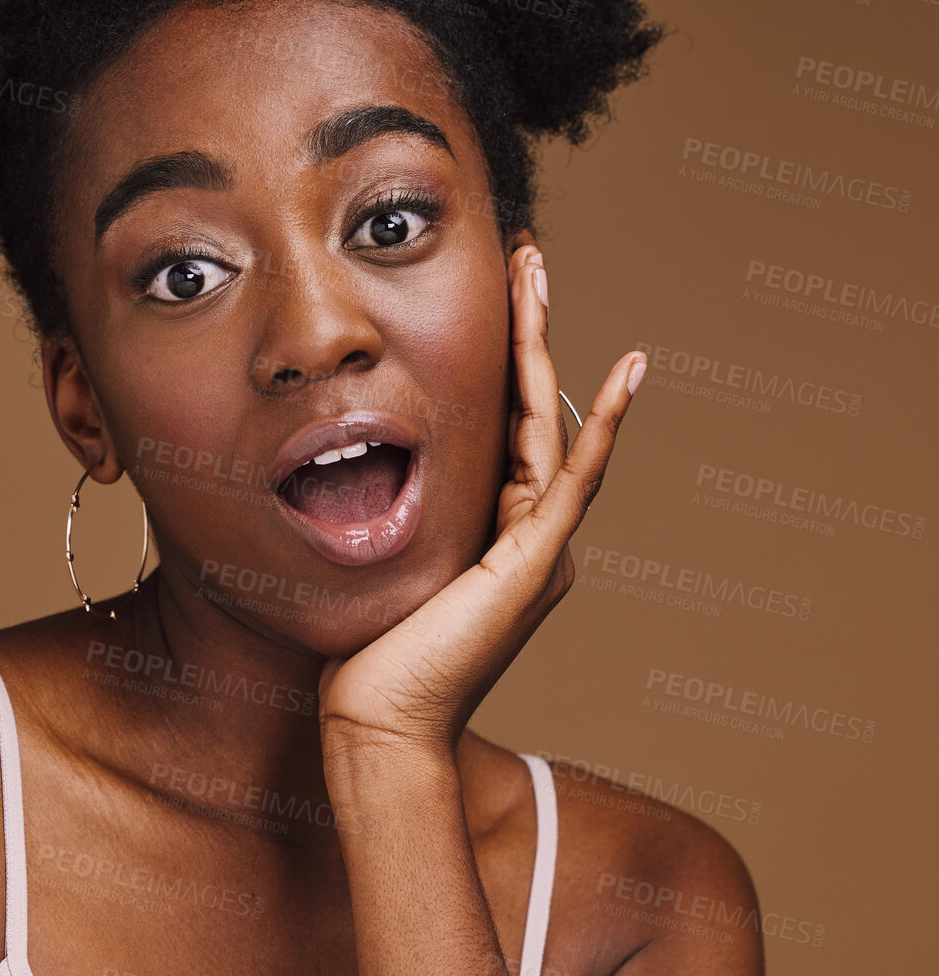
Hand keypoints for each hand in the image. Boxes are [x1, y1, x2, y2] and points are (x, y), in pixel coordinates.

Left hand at [318, 244, 645, 759]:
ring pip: (549, 423)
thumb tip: (351, 459)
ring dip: (543, 345)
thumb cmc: (367, 648)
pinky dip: (602, 427)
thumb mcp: (383, 555)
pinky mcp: (537, 563)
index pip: (503, 419)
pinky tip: (624, 375)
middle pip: (533, 407)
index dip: (503, 353)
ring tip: (538, 274)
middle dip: (528, 328)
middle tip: (527, 257)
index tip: (496, 291)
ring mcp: (539, 545)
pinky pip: (575, 480)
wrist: (377, 718)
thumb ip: (398, 509)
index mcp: (496, 527)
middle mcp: (529, 530)